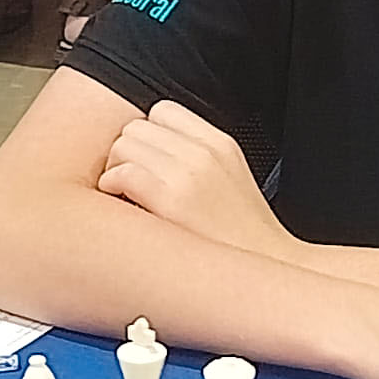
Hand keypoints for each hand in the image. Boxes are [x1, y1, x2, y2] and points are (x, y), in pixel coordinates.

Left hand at [98, 100, 287, 252]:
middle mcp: (204, 153)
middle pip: (137, 127)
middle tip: (129, 181)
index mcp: (220, 143)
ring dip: (115, 168)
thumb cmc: (240, 236)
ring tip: (125, 195)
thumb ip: (198, 156)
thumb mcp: (231, 177)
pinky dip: (112, 187)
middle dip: (126, 152)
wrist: (266, 267)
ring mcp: (189, 175)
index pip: (163, 111)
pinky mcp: (172, 203)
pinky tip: (122, 206)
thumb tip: (153, 152)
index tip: (146, 160)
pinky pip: (123, 174)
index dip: (147, 135)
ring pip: (124, 146)